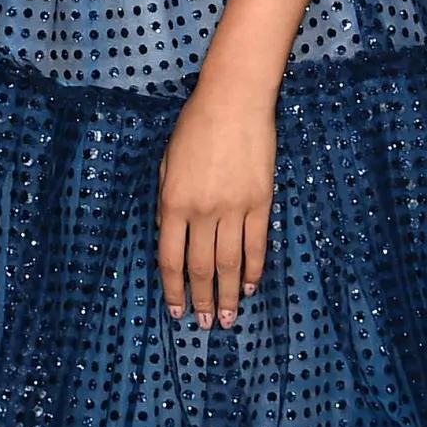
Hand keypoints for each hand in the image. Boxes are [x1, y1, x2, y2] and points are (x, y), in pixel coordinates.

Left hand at [156, 72, 276, 328]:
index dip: (173, 288)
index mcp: (173, 202)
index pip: (170, 258)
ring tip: (228, 317)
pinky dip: (253, 269)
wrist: (234, 101)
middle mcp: (202, 211)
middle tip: (204, 324)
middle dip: (200, 300)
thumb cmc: (195, 127)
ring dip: (226, 294)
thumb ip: (165, 202)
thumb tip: (166, 235)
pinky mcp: (260, 202)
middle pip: (200, 267)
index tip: (175, 310)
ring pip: (229, 262)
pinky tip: (249, 286)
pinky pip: (256, 244)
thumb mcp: (167, 164)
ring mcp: (234, 208)